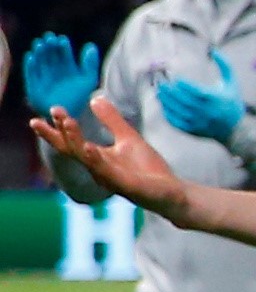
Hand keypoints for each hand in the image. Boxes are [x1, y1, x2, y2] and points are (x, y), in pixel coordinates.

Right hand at [23, 32, 98, 125]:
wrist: (69, 117)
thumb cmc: (79, 98)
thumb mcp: (88, 80)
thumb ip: (90, 64)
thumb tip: (91, 45)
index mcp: (68, 68)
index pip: (64, 54)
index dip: (63, 46)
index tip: (62, 39)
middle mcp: (55, 71)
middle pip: (51, 55)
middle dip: (50, 46)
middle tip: (49, 37)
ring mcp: (44, 78)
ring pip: (41, 62)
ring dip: (40, 53)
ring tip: (40, 44)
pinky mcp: (34, 86)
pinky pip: (31, 75)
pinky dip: (30, 66)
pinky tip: (31, 57)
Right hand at [32, 95, 191, 220]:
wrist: (172, 193)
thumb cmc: (147, 169)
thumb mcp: (128, 138)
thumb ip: (111, 120)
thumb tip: (94, 98)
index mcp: (97, 159)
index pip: (72, 142)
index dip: (58, 128)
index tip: (50, 109)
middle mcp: (98, 170)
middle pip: (72, 150)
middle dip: (58, 133)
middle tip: (47, 114)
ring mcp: (111, 179)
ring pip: (87, 159)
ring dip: (76, 140)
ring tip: (67, 122)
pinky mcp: (127, 186)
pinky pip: (108, 173)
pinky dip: (97, 160)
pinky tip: (90, 147)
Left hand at [153, 50, 243, 141]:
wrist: (235, 130)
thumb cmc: (232, 103)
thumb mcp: (232, 83)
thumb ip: (225, 65)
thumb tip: (213, 50)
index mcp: (215, 99)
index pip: (193, 90)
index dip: (182, 83)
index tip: (175, 77)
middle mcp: (205, 111)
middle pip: (181, 99)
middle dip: (168, 89)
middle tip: (160, 80)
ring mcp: (198, 121)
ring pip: (175, 109)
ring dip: (165, 99)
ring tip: (159, 90)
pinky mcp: (192, 129)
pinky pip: (175, 120)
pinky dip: (167, 111)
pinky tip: (164, 103)